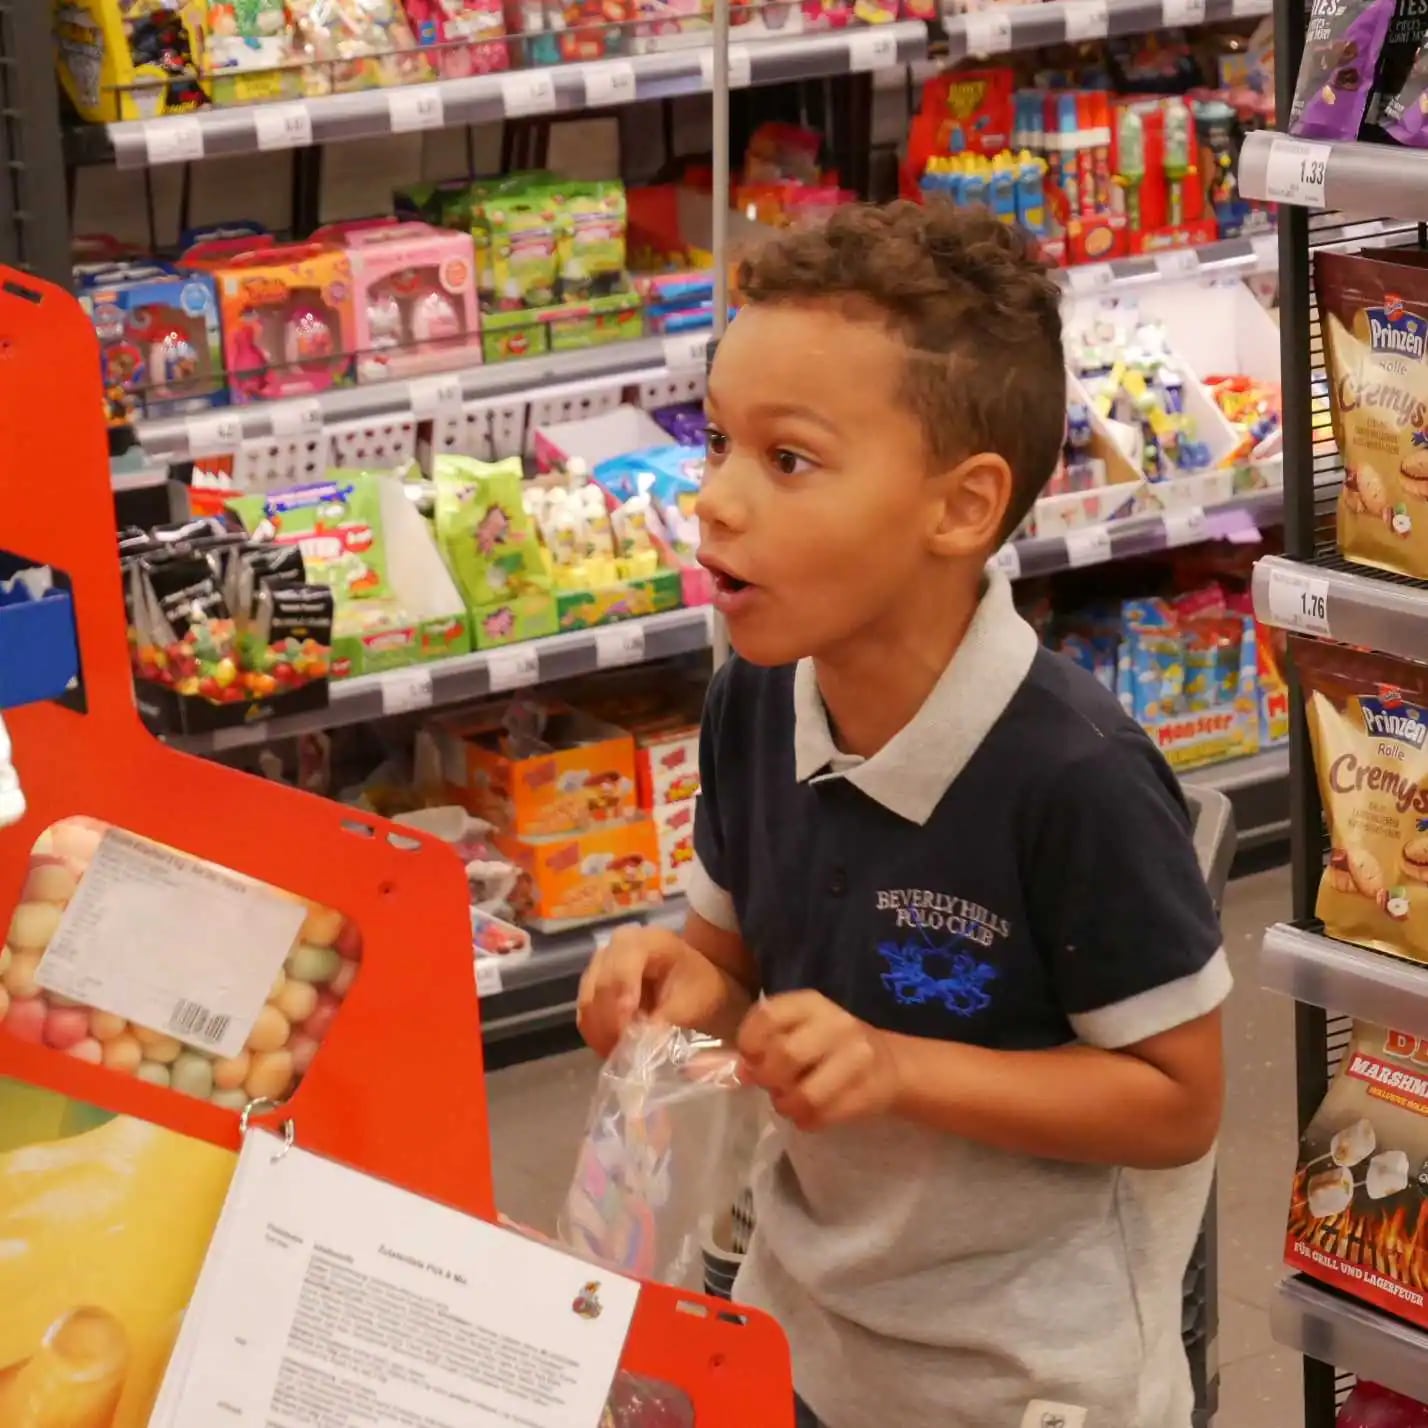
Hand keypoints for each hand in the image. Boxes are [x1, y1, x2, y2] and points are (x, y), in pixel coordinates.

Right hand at [576, 925, 732, 1057]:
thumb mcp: (690, 1004)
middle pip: (600, 984)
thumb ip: (664, 1020)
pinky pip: (585, 1010)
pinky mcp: (594, 982)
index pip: (623, 967)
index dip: (620, 1001)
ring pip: (588, 999)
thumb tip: (638, 1045)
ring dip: (600, 1031)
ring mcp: (603, 962)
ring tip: (619, 1055)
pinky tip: (610, 1049)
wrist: (696, 986)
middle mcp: (618, 944)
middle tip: (623, 1053)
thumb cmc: (700, 989)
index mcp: (649, 940)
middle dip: (610, 1023)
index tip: (626, 1033)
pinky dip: (595, 1032)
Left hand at [737, 991, 900, 1130]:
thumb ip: (763, 1044)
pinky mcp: (868, 1092)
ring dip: (786, 1105)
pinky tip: (807, 1113)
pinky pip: (822, 1116)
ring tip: (788, 1102)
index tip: (749, 1058)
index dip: (749, 1042)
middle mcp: (837, 1024)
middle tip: (770, 1084)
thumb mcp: (797, 1031)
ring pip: (804, 1094)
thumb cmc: (828, 1046)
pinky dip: (805, 1120)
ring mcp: (857, 1058)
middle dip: (767, 1078)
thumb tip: (733, 1071)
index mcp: (811, 1003)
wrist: (889, 1064)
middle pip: (785, 1055)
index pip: (769, 1015)